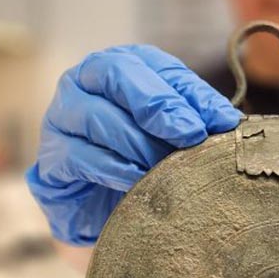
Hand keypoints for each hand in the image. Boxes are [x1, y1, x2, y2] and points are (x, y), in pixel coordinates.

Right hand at [26, 45, 241, 245]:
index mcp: (120, 66)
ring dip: (138, 142)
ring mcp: (60, 116)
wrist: (99, 211)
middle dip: (160, 105)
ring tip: (166, 165)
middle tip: (190, 135)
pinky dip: (112, 168)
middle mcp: (84, 81)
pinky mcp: (49, 157)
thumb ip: (192, 122)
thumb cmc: (138, 164)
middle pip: (119, 76)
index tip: (222, 122)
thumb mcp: (170, 138)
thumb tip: (229, 121)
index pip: (158, 67)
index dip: (191, 94)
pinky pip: (78, 156)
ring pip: (97, 116)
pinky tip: (136, 182)